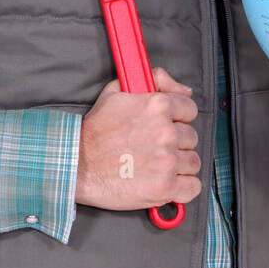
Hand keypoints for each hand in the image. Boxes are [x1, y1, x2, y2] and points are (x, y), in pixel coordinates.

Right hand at [76, 66, 202, 212]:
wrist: (75, 164)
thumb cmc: (95, 130)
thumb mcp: (118, 91)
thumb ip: (156, 80)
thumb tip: (185, 91)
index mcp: (158, 106)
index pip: (190, 110)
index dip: (179, 119)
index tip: (167, 127)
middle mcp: (166, 132)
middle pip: (191, 138)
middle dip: (176, 143)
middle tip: (155, 148)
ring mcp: (167, 161)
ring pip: (193, 162)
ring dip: (180, 165)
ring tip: (158, 166)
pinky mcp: (164, 187)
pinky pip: (193, 187)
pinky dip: (183, 187)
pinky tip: (168, 183)